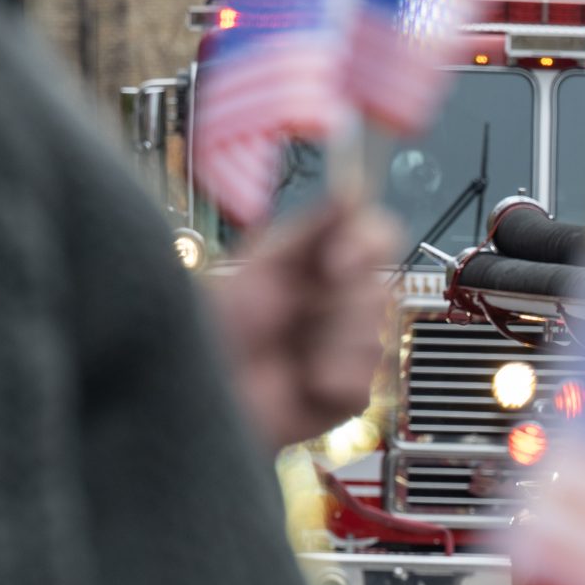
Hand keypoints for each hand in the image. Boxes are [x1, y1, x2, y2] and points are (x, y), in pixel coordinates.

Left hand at [207, 194, 399, 449]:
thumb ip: (313, 227)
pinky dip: (326, 380)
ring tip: (288, 356)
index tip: (337, 262)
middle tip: (293, 316)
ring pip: (373, 337)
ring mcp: (349, 350)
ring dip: (325, 344)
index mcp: (324, 267)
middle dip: (337, 305)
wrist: (203, 391)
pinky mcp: (349, 394)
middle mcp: (342, 305)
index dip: (369, 246)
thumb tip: (354, 190)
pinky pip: (361, 381)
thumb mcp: (264, 263)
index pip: (377, 239)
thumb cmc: (217, 327)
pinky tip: (299, 383)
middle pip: (381, 290)